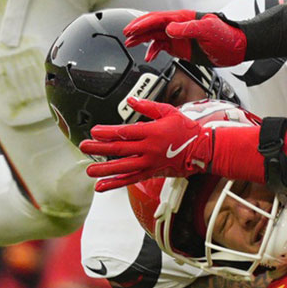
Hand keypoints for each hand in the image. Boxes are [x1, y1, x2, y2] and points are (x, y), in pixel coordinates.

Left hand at [80, 98, 212, 191]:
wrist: (202, 149)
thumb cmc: (186, 129)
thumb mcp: (169, 111)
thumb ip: (148, 106)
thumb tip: (130, 101)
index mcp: (152, 132)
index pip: (124, 133)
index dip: (107, 132)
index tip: (94, 131)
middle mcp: (149, 149)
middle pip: (119, 150)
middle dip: (99, 149)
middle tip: (84, 147)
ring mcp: (150, 163)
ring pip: (122, 168)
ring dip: (104, 170)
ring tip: (89, 170)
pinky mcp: (151, 172)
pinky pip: (131, 180)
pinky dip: (115, 184)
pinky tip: (102, 186)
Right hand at [125, 10, 246, 65]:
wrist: (237, 47)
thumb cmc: (227, 36)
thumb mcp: (208, 30)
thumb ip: (188, 28)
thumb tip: (169, 29)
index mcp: (184, 18)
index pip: (159, 18)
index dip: (143, 23)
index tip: (131, 28)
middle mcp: (179, 26)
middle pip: (153, 25)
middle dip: (138, 29)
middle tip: (126, 34)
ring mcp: (179, 36)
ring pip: (155, 35)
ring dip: (142, 39)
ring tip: (130, 44)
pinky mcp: (181, 47)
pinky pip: (163, 46)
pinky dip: (153, 50)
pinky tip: (148, 56)